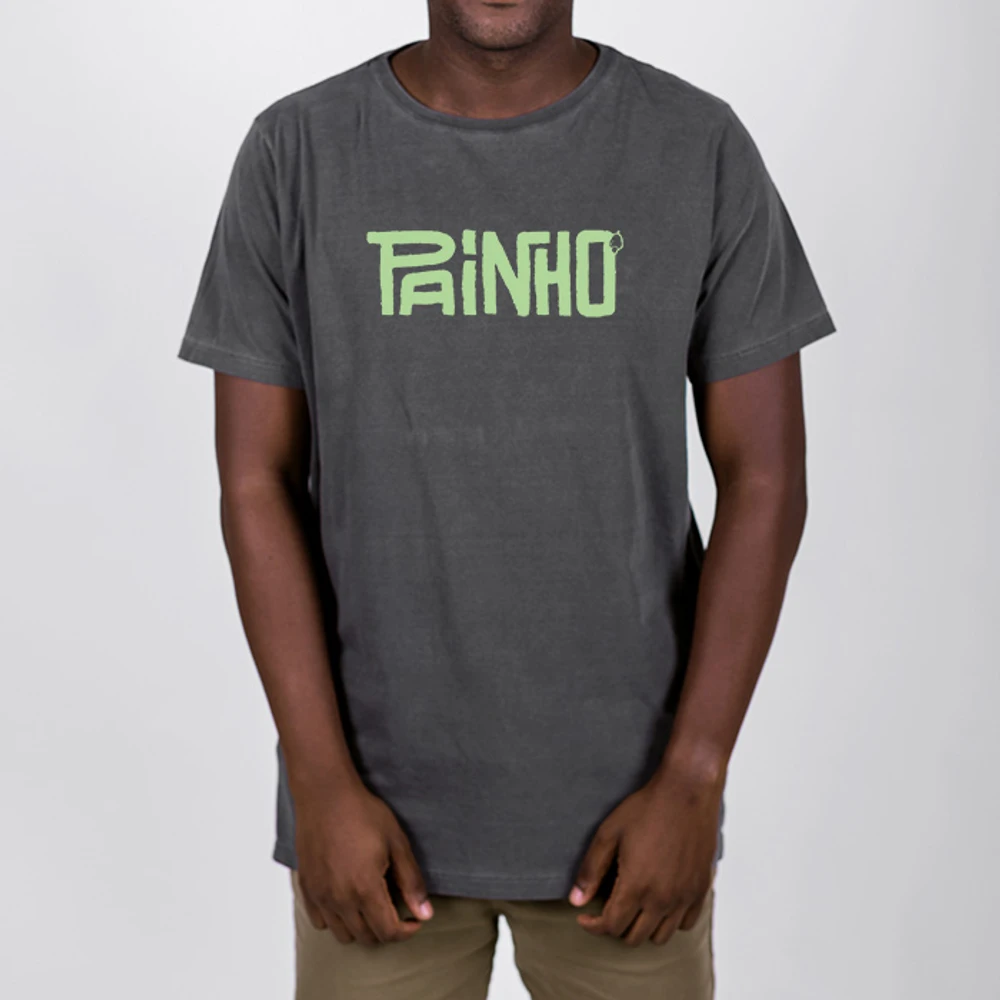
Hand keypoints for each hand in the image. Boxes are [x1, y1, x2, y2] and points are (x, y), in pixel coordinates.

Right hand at [293, 776, 433, 945]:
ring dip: (361, 928)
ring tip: (371, 905)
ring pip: (342, 934)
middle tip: (396, 911)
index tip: (414, 921)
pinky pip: (320, 921)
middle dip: (386, 930)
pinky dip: (335, 919)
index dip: (406, 932)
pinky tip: (346, 900)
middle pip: (366, 938)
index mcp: (365, 888)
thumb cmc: (362, 813)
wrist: (325, 794)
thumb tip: (425, 913)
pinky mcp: (306, 888)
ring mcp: (320, 895)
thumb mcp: (397, 842)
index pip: (387, 932)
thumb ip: (411, 881)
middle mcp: (339, 899)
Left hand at [569, 764, 721, 946]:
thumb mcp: (609, 833)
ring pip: (661, 936)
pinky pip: (686, 924)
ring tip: (634, 908)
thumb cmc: (647, 808)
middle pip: (634, 937)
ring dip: (643, 928)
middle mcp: (662, 898)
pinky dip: (671, 921)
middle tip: (608, 909)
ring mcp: (684, 896)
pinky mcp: (701, 889)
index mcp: (636, 885)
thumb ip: (591, 869)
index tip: (586, 918)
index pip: (611, 926)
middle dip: (616, 927)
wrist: (687, 792)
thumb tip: (576, 901)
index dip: (593, 926)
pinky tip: (660, 903)